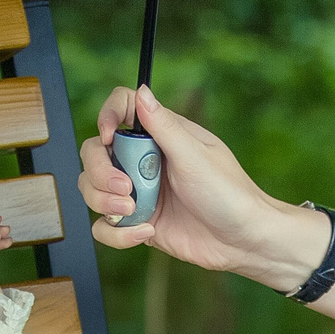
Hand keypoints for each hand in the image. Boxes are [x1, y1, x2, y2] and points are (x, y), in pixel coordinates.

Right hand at [78, 85, 331, 290]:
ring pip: (91, 189)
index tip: (108, 137)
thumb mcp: (196, 157)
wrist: (243, 242)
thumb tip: (141, 91)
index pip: (120, 109)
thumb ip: (164, 127)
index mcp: (160, 136)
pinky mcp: (136, 223)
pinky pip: (105, 227)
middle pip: (93, 152)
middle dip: (99, 171)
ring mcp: (137, 193)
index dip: (106, 117)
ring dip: (103, 202)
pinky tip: (146, 234)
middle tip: (124, 188)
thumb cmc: (229, 194)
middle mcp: (143, 162)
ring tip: (132, 212)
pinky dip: (117, 234)